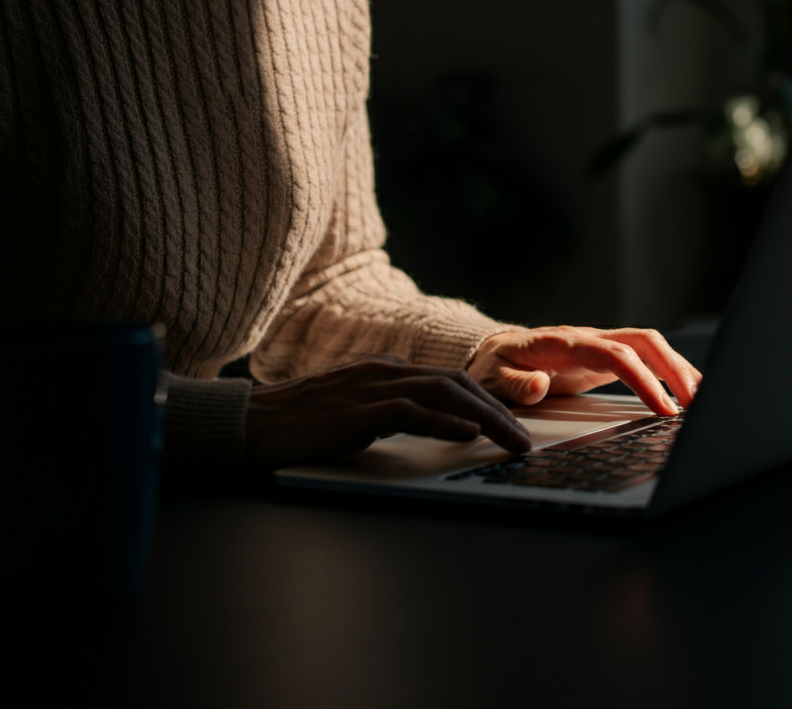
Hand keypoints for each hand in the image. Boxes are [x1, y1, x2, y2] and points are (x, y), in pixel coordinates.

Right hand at [246, 358, 532, 470]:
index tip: (510, 423)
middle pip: (456, 382)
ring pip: (442, 392)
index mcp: (386, 368)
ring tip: (509, 440)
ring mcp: (371, 386)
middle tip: (522, 437)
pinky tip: (466, 433)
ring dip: (483, 416)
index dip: (486, 400)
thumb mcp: (356, 409)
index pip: (450, 379)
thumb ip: (392, 409)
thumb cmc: (302, 423)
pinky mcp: (356, 410)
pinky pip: (409, 412)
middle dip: (496, 409)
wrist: (252, 424)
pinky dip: (442, 421)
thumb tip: (435, 423)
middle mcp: (385, 369)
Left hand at [467, 327, 701, 415]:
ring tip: (700, 400)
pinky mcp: (604, 357)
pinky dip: (667, 372)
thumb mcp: (493, 377)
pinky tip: (683, 392)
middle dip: (674, 368)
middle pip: (643, 341)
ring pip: (649, 346)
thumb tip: (537, 386)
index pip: (614, 355)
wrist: (493, 351)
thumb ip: (514, 384)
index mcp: (564, 343)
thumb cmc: (495, 365)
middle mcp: (587, 338)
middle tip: (696, 404)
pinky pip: (643, 358)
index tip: (662, 407)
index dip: (643, 379)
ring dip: (677, 368)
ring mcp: (598, 345)